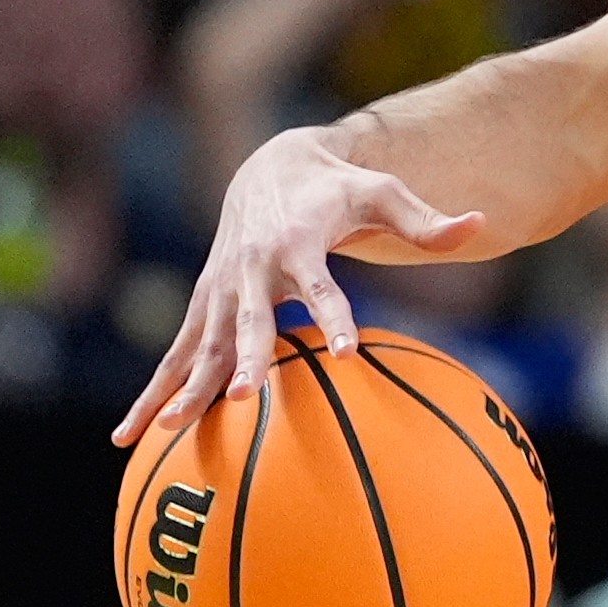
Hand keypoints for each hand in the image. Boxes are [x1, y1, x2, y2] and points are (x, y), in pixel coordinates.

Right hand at [114, 129, 481, 444]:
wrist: (271, 167)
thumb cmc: (338, 187)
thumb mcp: (384, 193)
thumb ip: (427, 220)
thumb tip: (480, 224)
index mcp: (298, 242)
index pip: (321, 285)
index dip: (334, 316)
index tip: (346, 352)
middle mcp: (251, 268)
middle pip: (250, 322)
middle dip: (249, 360)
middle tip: (247, 399)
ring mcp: (221, 290)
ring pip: (200, 346)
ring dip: (182, 387)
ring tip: (164, 431)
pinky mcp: (204, 307)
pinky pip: (176, 356)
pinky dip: (153, 392)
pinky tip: (127, 439)